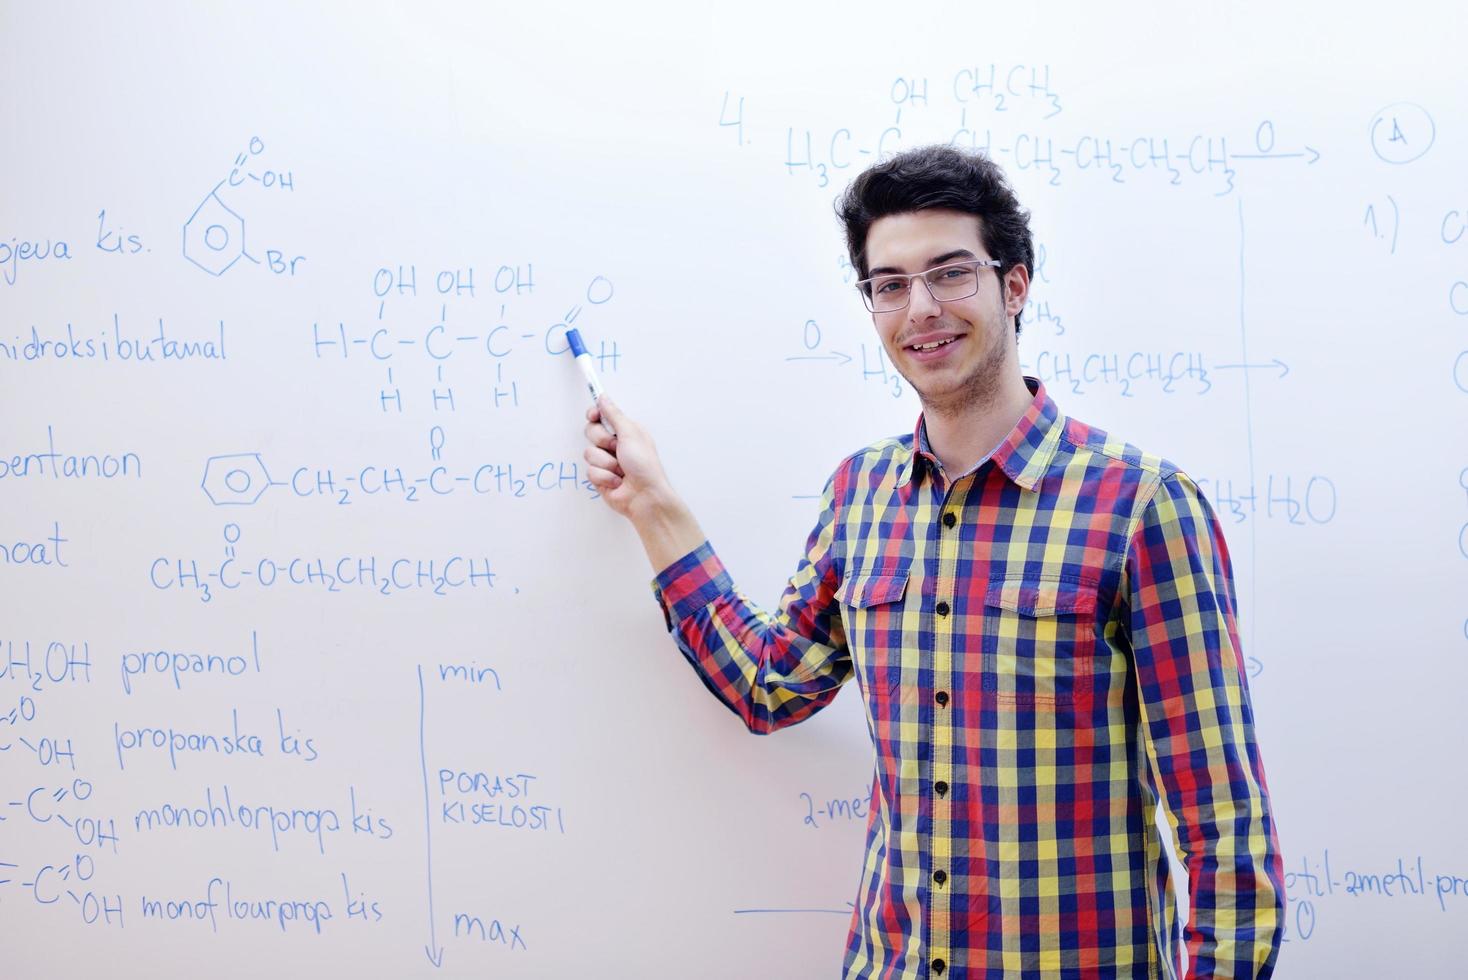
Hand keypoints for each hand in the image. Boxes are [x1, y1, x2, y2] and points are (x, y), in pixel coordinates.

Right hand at [583, 396, 668, 519]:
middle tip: (615, 448)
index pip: (601, 416)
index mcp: (624, 431)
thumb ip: (614, 415)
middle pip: (591, 432)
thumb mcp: (631, 434)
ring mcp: (606, 461)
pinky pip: (590, 471)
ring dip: (606, 463)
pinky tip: (616, 481)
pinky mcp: (600, 477)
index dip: (594, 414)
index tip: (594, 415)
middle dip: (602, 440)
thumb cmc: (644, 466)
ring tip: (620, 470)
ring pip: (589, 453)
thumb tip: (603, 398)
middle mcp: (614, 445)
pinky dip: (604, 477)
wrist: (645, 497)